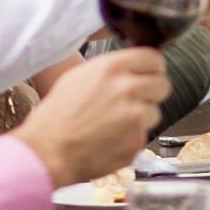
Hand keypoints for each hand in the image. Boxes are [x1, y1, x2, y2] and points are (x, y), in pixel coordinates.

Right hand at [14, 48, 170, 183]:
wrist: (47, 151)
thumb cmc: (56, 116)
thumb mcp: (78, 77)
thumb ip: (111, 69)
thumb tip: (132, 67)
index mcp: (112, 68)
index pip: (154, 58)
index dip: (152, 67)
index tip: (149, 74)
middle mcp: (127, 89)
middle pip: (162, 84)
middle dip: (150, 92)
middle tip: (133, 101)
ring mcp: (135, 117)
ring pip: (155, 111)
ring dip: (141, 117)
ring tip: (114, 123)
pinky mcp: (137, 140)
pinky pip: (144, 134)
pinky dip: (132, 137)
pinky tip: (111, 138)